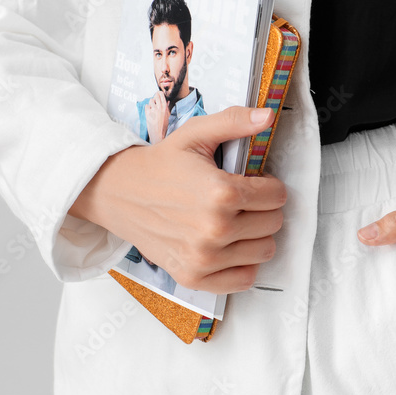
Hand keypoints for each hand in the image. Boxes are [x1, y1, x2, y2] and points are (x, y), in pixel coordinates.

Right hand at [70, 106, 285, 294]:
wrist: (118, 193)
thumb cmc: (160, 164)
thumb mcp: (196, 134)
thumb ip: (235, 122)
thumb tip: (268, 115)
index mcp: (221, 193)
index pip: (277, 196)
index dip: (269, 186)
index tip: (253, 183)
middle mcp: (215, 230)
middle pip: (274, 223)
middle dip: (264, 208)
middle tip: (242, 201)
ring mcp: (205, 258)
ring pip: (264, 251)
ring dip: (256, 235)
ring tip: (235, 221)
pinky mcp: (194, 277)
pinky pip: (244, 279)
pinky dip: (242, 264)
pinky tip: (228, 246)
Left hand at [145, 91, 169, 143]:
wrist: (158, 132)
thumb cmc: (163, 125)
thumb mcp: (167, 115)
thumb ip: (167, 107)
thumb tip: (167, 102)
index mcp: (165, 108)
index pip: (162, 96)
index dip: (159, 93)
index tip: (158, 93)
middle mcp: (159, 107)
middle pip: (156, 96)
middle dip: (155, 97)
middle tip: (154, 100)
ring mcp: (153, 110)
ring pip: (151, 100)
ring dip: (151, 103)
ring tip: (152, 108)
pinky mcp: (148, 113)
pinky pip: (146, 106)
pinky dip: (147, 108)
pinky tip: (149, 112)